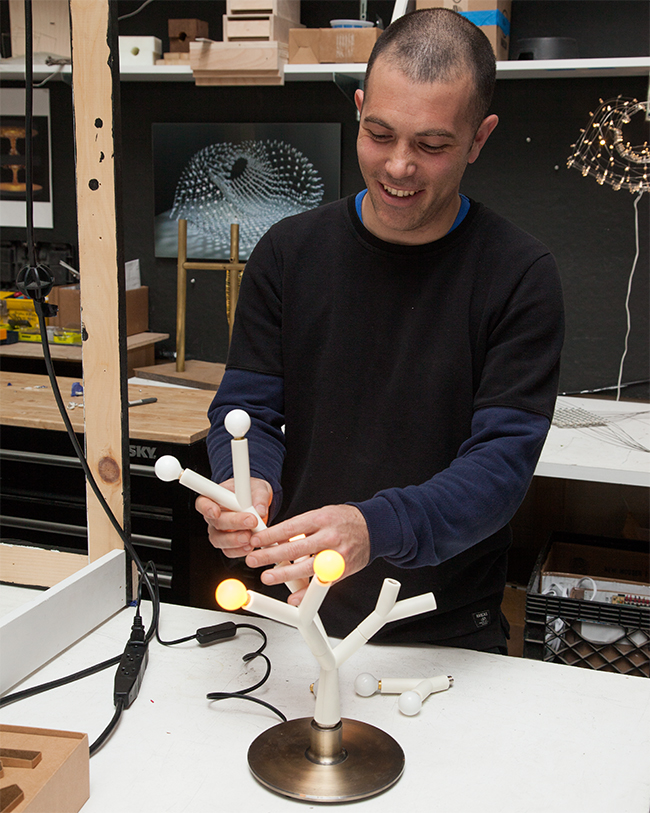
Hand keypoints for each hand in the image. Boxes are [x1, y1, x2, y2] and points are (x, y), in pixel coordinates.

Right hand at [195, 478, 272, 557]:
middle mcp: (214, 516)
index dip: (206, 508)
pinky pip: (228, 551)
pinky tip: (249, 546)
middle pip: (216, 522)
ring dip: (234, 540)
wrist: (259, 506)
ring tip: (250, 537)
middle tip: (251, 521)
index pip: (203, 502)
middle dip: (234, 523)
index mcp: (215, 498)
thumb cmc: (253, 493)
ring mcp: (219, 531)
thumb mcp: (259, 488)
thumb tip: (260, 511)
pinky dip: (239, 550)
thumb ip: (259, 497)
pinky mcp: (228, 544)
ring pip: (219, 540)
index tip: (216, 512)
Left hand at [244, 504, 369, 604]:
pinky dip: (307, 594)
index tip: (255, 542)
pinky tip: (294, 598)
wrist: (373, 528)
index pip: (289, 528)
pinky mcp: (342, 570)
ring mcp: (336, 555)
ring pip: (306, 568)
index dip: (269, 536)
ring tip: (267, 577)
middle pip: (294, 549)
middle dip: (270, 556)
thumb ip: (300, 529)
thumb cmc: (342, 521)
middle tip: (253, 559)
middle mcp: (329, 536)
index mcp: (320, 519)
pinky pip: (322, 584)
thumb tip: (275, 540)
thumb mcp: (320, 516)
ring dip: (284, 575)